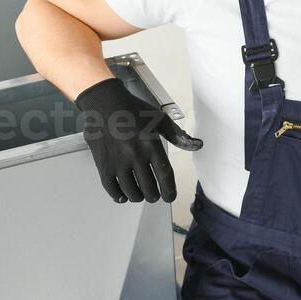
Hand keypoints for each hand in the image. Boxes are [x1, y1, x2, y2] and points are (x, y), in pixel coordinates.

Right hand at [74, 76, 202, 203]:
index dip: (169, 191)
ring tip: (139, 194)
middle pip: (148, 188)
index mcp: (151, 144)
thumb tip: (197, 145)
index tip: (169, 197)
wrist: (104, 103)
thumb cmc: (133, 110)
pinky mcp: (103, 164)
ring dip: (137, 197)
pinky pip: (112, 189)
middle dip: (153, 195)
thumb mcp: (159, 118)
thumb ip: (178, 135)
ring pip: (131, 192)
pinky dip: (118, 196)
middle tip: (153, 194)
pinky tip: (122, 194)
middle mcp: (135, 155)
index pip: (165, 176)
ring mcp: (117, 161)